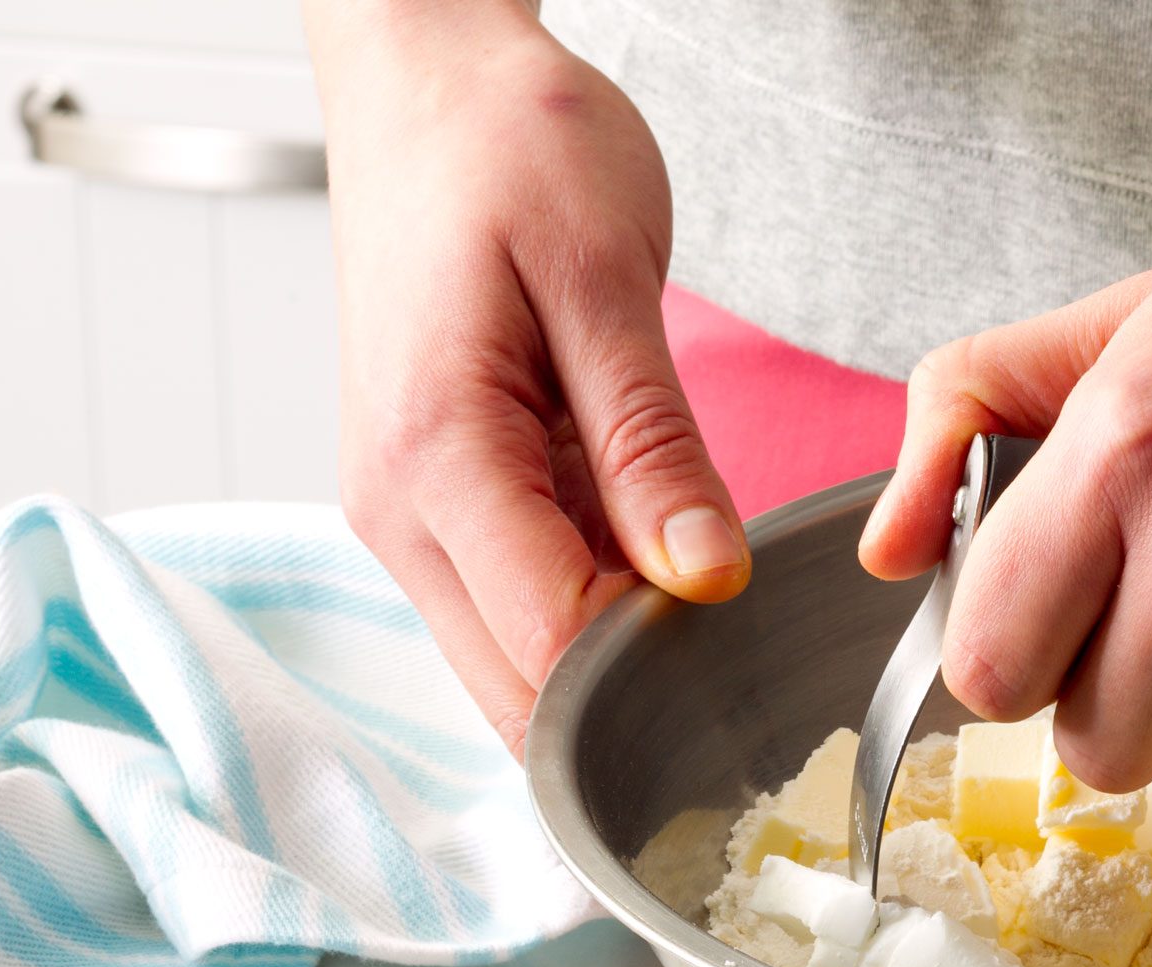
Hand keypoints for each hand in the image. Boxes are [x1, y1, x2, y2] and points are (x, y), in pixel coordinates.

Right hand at [309, 2, 748, 756]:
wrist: (426, 85)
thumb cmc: (504, 147)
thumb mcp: (602, 278)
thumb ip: (651, 444)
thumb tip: (705, 580)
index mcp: (433, 458)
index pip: (550, 648)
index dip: (660, 669)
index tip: (751, 638)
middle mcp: (400, 511)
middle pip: (523, 689)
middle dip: (635, 695)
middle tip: (746, 643)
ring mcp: (413, 514)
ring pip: (519, 658)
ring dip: (617, 652)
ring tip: (707, 584)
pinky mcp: (440, 501)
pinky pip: (521, 596)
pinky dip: (597, 601)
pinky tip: (662, 552)